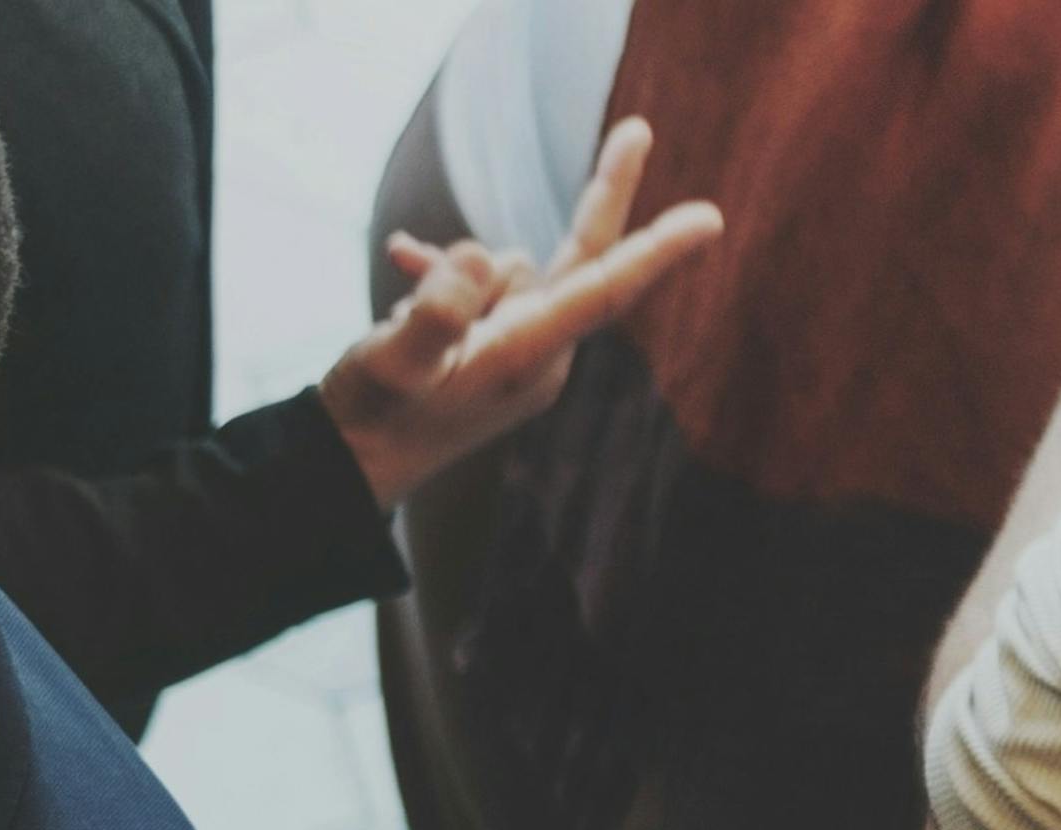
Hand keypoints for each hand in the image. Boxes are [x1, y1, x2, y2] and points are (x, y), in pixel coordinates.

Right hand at [317, 118, 720, 509]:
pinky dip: (446, 273)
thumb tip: (477, 253)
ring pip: (507, 266)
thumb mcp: (389, 364)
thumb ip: (436, 312)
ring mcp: (519, 350)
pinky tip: (401, 256)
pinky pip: (485, 284)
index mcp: (523, 358)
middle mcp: (536, 353)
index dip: (654, 252)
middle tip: (639, 130)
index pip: (601, 293)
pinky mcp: (495, 347)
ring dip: (455, 266)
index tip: (709, 220)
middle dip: (603, 196)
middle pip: (580, 259)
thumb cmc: (368, 419)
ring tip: (401, 296)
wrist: (350, 467)